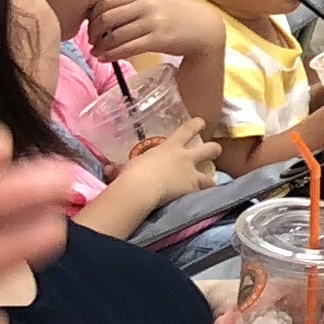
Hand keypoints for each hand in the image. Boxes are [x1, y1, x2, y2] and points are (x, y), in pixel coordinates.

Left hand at [87, 0, 223, 73]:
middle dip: (93, 32)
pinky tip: (105, 59)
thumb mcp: (156, 1)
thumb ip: (132, 4)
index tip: (91, 25)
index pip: (107, 0)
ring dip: (100, 46)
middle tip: (92, 41)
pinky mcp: (158, 40)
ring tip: (97, 52)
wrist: (205, 28)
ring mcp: (153, 22)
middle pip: (107, 17)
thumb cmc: (177, 15)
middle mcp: (148, 5)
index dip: (93, 14)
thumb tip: (100, 15)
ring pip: (114, 35)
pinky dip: (110, 55)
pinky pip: (126, 48)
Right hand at [100, 126, 220, 230]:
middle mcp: (185, 158)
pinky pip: (203, 193)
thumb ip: (122, 167)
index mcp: (170, 147)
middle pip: (209, 148)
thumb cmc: (132, 173)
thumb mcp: (127, 167)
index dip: (196, 124)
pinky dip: (204, 196)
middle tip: (214, 151)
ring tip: (209, 183)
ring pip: (211, 173)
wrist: (141, 188)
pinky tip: (205, 200)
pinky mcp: (192, 190)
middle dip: (214, 149)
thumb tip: (109, 169)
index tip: (201, 123)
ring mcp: (191, 174)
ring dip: (210, 178)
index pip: (188, 129)